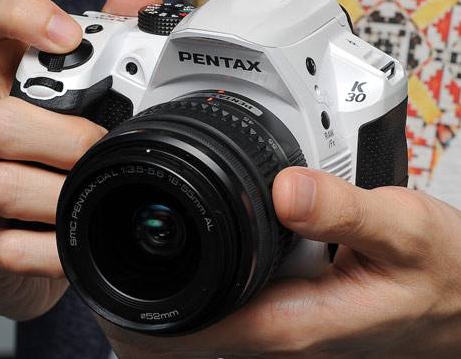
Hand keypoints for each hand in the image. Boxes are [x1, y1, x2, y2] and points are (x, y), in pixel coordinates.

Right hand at [0, 0, 161, 319]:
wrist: (9, 244)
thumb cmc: (50, 169)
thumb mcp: (79, 110)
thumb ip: (111, 54)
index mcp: (9, 92)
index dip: (17, 17)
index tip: (67, 34)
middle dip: (67, 138)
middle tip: (102, 152)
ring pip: (2, 186)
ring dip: (64, 197)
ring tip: (94, 201)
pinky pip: (9, 250)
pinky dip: (54, 252)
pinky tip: (73, 248)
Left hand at [101, 167, 460, 356]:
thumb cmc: (441, 278)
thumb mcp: (404, 230)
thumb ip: (346, 210)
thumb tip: (287, 189)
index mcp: (287, 322)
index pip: (187, 337)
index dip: (133, 316)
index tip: (100, 282)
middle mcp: (275, 334)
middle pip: (179, 338)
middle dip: (131, 309)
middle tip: (99, 258)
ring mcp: (279, 330)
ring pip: (198, 325)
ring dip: (158, 299)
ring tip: (131, 254)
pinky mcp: (288, 316)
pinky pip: (224, 309)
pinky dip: (194, 290)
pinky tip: (191, 258)